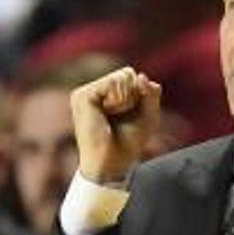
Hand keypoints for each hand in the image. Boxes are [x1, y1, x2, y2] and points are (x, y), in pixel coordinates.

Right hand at [70, 66, 160, 182]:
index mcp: (107, 95)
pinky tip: (106, 114)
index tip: (131, 115)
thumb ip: (151, 94)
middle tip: (121, 117)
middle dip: (134, 96)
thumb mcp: (148, 116)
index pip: (131, 76)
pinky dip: (118, 100)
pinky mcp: (82, 96)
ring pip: (121, 76)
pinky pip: (112, 83)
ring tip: (113, 117)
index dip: (140, 94)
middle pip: (127, 73)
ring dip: (126, 99)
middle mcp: (94, 91)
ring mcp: (86, 92)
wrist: (112, 162)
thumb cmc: (129, 142)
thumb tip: (141, 75)